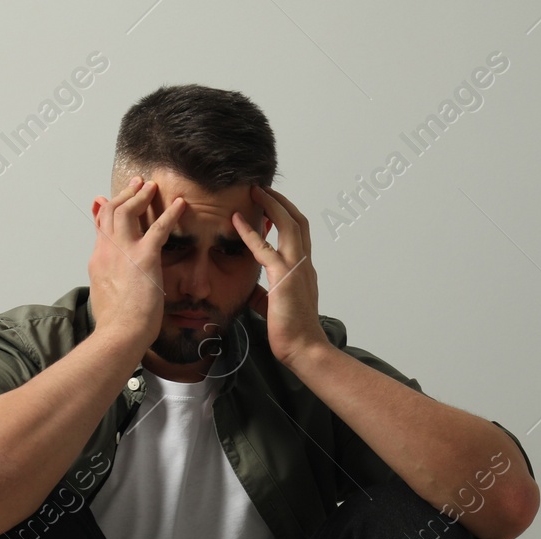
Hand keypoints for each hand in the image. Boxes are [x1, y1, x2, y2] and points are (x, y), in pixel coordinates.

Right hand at [87, 176, 185, 357]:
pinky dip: (170, 213)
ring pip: (128, 210)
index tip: (110, 199)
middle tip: (137, 183)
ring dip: (141, 195)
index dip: (105, 209)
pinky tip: (180, 204)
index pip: (101, 226)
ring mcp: (124, 251)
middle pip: (112, 211)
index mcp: (98, 260)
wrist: (119, 333)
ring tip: (152, 186)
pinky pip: (159, 227)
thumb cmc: (116, 323)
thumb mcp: (104, 295)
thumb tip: (109, 280)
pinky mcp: (144, 257)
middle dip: (125, 194)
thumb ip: (107, 280)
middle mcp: (107, 250)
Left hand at [232, 185, 330, 368]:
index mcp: (304, 270)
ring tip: (255, 191)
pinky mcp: (283, 277)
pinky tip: (236, 220)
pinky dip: (250, 232)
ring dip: (271, 205)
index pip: (299, 234)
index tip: (271, 205)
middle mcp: (304, 264)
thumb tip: (255, 294)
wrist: (305, 349)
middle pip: (297, 221)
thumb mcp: (278, 309)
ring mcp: (296, 268)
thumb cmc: (294, 333)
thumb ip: (267, 296)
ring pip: (288, 225)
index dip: (286, 215)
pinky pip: (264, 248)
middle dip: (280, 201)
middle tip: (263, 188)